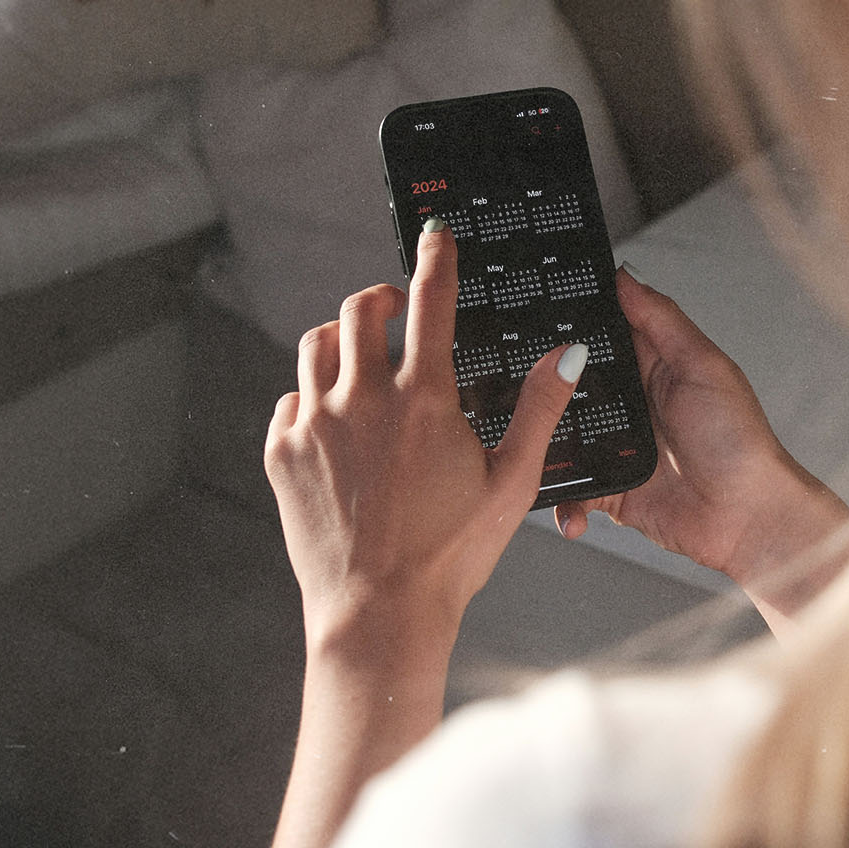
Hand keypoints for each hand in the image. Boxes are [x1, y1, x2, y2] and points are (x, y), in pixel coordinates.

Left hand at [263, 219, 588, 847]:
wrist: (378, 615)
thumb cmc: (450, 556)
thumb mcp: (512, 483)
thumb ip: (540, 409)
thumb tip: (566, 355)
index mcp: (424, 401)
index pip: (431, 301)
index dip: (435, 257)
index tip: (434, 232)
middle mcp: (362, 400)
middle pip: (359, 309)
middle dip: (381, 297)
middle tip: (396, 310)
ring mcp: (315, 425)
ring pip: (316, 345)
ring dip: (342, 341)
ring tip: (363, 362)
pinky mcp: (283, 453)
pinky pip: (290, 399)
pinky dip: (312, 397)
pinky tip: (336, 423)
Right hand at [555, 268, 848, 625]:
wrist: (748, 518)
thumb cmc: (739, 441)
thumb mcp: (703, 366)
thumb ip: (661, 319)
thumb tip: (625, 274)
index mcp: (651, 366)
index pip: (601, 334)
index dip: (569, 323)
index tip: (531, 309)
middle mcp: (629, 404)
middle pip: (569, 386)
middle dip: (542, 388)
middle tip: (512, 384)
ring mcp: (616, 448)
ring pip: (560, 438)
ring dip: (544, 445)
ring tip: (526, 448)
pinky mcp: (610, 489)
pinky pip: (571, 491)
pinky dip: (563, 501)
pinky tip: (566, 505)